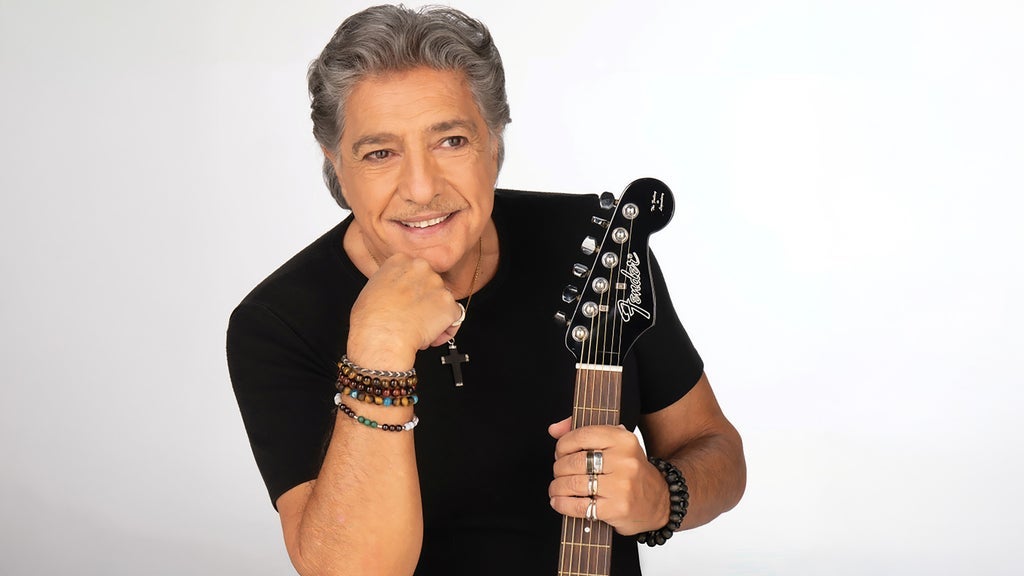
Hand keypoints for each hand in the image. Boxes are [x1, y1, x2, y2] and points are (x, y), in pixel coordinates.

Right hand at [347, 253, 463, 369]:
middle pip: (431, 284)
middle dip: (426, 301)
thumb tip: (393, 291)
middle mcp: (421, 268)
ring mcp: (437, 285)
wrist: (381, 337)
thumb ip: (388, 283)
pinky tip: (430, 336)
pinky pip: (456, 316)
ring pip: (443, 300)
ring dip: (435, 315)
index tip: (407, 300)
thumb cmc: (370, 320)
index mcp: (400, 260)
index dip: (412, 289)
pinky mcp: (449, 304)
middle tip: (413, 316)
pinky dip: (447, 328)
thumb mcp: (370, 289)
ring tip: (418, 329)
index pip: (414, 271)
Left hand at [548, 417, 668, 535]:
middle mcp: (624, 461)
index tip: (560, 453)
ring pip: (573, 484)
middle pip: (573, 462)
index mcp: (623, 439)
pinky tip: (560, 501)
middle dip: (558, 468)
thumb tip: (554, 429)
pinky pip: (579, 506)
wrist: (660, 501)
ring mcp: (621, 486)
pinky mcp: (616, 508)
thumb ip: (583, 432)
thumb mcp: (616, 445)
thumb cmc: (631, 472)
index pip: (581, 436)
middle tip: (559, 473)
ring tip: (556, 488)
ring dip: (557, 487)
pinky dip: (563, 504)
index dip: (563, 445)